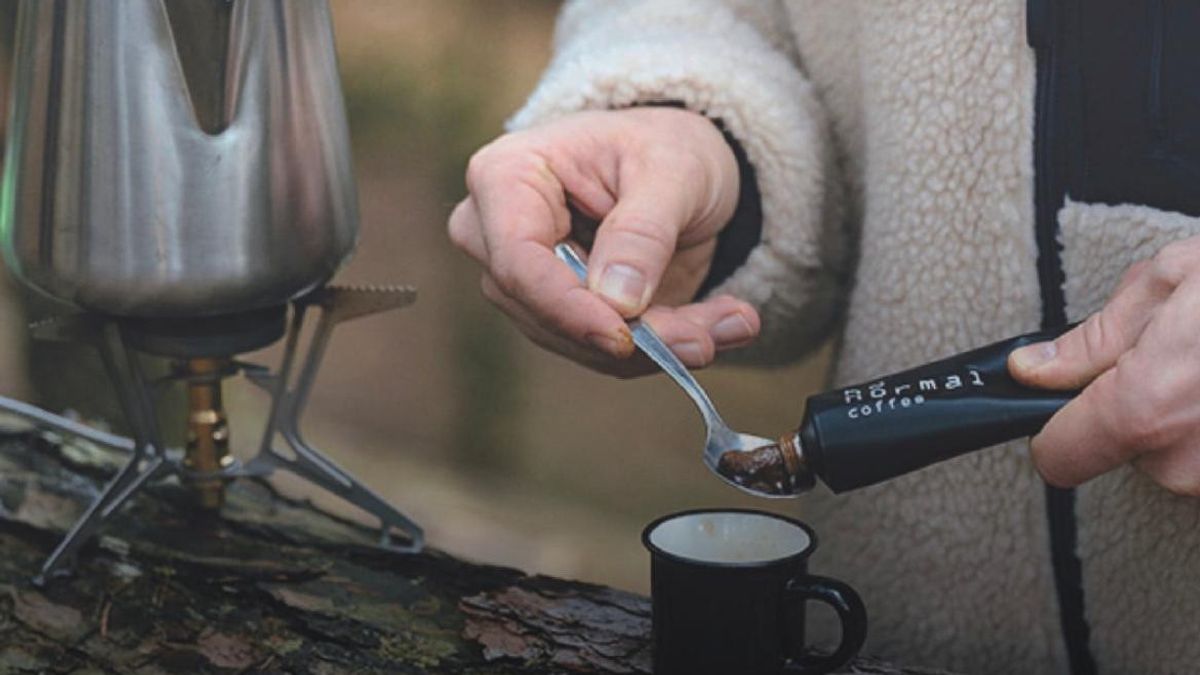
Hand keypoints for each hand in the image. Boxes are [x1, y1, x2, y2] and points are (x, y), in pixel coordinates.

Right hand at [448, 107, 759, 376]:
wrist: (679, 167)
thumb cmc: (664, 147)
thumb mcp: (672, 169)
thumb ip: (644, 231)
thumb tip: (617, 301)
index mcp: (506, 176)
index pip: (517, 260)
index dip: (567, 307)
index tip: (624, 337)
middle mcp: (497, 236)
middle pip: (545, 311)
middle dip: (631, 335)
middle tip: (708, 336)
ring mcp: (524, 283)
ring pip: (579, 341)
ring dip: (661, 344)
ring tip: (733, 322)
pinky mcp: (560, 316)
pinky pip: (604, 350)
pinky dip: (666, 347)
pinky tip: (722, 326)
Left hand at [1008, 238, 1199, 494]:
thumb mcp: (1175, 279)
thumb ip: (1097, 336)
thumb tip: (1036, 366)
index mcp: (1147, 409)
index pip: (1057, 456)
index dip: (1054, 426)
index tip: (1060, 404)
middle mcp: (1188, 462)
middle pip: (1122, 447)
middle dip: (1138, 402)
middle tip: (1175, 354)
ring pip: (1174, 451)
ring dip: (1186, 411)